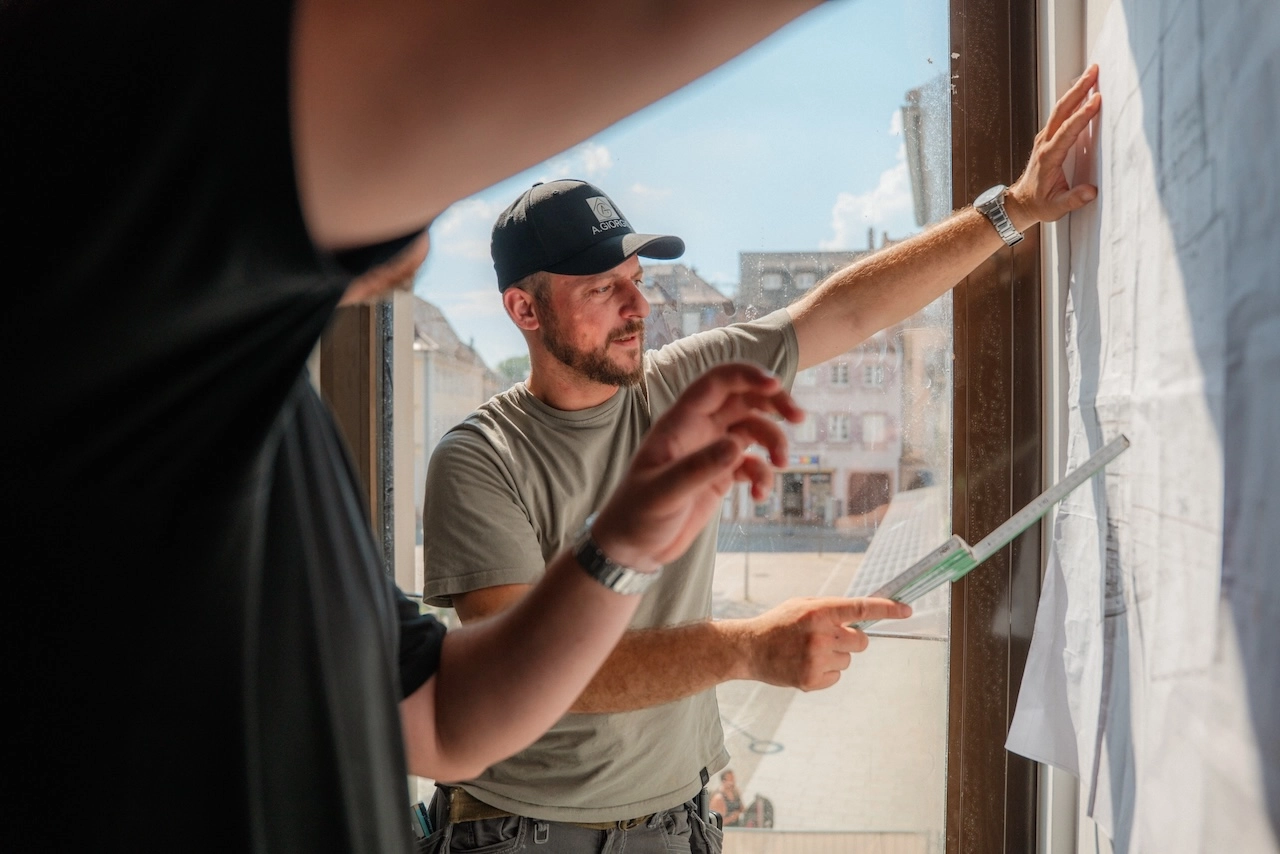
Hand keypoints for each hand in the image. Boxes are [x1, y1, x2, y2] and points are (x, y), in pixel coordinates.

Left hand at [591, 362, 803, 569]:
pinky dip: (763, 476)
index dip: (746, 376)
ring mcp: (712, 452)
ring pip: (754, 430)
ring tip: (781, 465)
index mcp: (680, 423)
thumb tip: (736, 445)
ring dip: (774, 442)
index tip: (775, 385)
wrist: (633, 548)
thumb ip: (698, 469)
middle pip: (743, 399)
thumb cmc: (637, 515)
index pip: (716, 383)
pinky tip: (759, 498)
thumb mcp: (664, 494)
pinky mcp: (721, 476)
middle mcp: (699, 431)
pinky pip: (753, 465)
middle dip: (773, 402)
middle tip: (798, 417)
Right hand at [737, 597, 911, 690]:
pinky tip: (805, 665)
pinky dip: (826, 673)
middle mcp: (820, 634)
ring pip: (849, 660)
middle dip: (851, 640)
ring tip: (809, 652)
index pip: (861, 607)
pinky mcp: (811, 679)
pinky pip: (837, 677)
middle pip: (862, 641)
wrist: (748, 648)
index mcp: (819, 611)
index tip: (907, 610)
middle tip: (829, 639)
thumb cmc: (778, 624)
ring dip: (835, 657)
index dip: (888, 608)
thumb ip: (830, 609)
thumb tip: (862, 616)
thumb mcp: (801, 606)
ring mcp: (817, 658)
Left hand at [1006, 64, 1101, 228]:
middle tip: (1094, 71)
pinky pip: (1060, 114)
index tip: (1096, 100)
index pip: (1067, 132)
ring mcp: (1045, 138)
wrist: (1021, 202)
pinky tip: (1083, 90)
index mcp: (1048, 157)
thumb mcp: (1055, 207)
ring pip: (1060, 109)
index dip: (1082, 116)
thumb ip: (1073, 199)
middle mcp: (1045, 143)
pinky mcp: (1048, 137)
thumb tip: (1090, 192)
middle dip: (1078, 90)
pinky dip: (1072, 99)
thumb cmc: (1039, 204)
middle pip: (1062, 111)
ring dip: (1076, 90)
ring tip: (1091, 72)